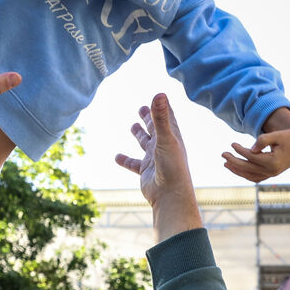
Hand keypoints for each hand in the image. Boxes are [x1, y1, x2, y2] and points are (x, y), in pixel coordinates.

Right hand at [115, 93, 202, 240]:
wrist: (170, 195)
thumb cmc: (172, 167)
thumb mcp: (165, 139)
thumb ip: (160, 117)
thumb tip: (158, 93)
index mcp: (172, 137)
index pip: (168, 118)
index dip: (162, 107)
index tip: (158, 97)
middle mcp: (164, 147)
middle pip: (156, 128)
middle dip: (150, 118)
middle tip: (141, 108)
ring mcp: (155, 159)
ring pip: (145, 144)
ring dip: (139, 135)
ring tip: (132, 126)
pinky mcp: (145, 171)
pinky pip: (133, 164)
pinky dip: (125, 160)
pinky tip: (117, 157)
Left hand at [222, 108, 289, 183]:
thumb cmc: (288, 137)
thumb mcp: (277, 135)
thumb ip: (264, 139)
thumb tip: (251, 149)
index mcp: (274, 162)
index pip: (252, 157)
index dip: (240, 150)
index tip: (232, 143)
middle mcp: (272, 171)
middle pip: (248, 167)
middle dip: (233, 161)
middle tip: (223, 154)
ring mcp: (272, 174)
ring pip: (250, 175)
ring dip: (237, 170)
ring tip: (225, 163)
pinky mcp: (271, 174)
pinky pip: (255, 178)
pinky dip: (245, 174)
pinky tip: (236, 168)